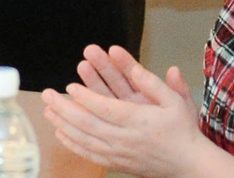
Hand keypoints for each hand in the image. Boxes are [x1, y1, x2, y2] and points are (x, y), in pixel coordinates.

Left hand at [40, 46, 204, 177]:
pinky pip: (88, 153)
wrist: (185, 163)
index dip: (86, 98)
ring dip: (63, 124)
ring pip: (84, 139)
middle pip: (88, 123)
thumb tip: (137, 70)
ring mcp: (117, 152)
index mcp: (138, 120)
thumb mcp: (176, 102)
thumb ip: (155, 85)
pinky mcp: (115, 163)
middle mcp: (124, 138)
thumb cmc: (181, 130)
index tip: (71, 87)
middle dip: (65, 108)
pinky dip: (72, 144)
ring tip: (48, 111)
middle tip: (48, 95)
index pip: (105, 108)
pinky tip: (61, 133)